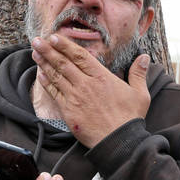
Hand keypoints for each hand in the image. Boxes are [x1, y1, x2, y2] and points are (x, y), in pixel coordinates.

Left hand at [31, 34, 149, 147]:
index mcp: (101, 77)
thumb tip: (144, 57)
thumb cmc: (129, 118)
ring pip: (56, 76)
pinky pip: (54, 94)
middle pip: (63, 63)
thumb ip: (138, 74)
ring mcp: (75, 98)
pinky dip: (46, 83)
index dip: (65, 45)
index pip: (79, 56)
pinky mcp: (69, 111)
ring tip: (35, 52)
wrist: (118, 142)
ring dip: (44, 63)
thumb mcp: (140, 94)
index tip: (54, 37)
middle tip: (37, 40)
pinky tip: (40, 75)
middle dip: (48, 50)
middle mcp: (85, 84)